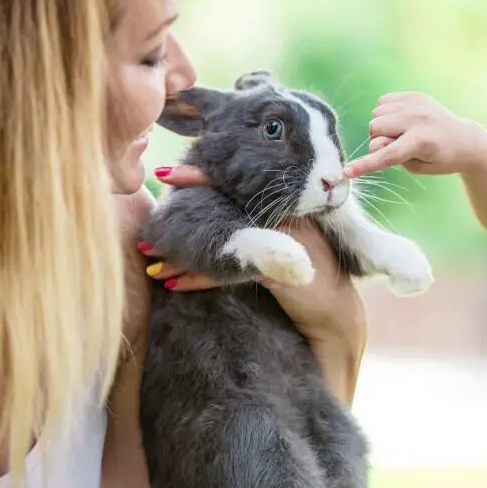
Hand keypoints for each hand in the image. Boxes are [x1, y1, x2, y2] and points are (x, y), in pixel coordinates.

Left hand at [140, 164, 365, 344]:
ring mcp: (287, 240)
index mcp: (291, 202)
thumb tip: (213, 216)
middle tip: (148, 224)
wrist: (337, 315)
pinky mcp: (282, 269)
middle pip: (226, 206)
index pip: (242, 181)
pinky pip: (231, 270)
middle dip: (183, 214)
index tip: (167, 172)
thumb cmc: (310, 278)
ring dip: (184, 253)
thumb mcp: (287, 244)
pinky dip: (201, 278)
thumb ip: (261, 225)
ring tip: (152, 260)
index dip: (203, 174)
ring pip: (224, 239)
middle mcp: (290, 214)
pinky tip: (176, 283)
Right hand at [343, 91, 486, 177]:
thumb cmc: (441, 159)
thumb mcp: (418, 166)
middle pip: (375, 127)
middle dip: (378, 139)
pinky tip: (401, 121)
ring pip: (377, 113)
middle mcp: (418, 119)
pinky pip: (383, 102)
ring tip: (401, 133)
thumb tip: (375, 141)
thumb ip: (394, 156)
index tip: (347, 172)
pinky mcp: (415, 95)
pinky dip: (386, 113)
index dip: (365, 165)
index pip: (386, 155)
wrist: (466, 140)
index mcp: (421, 142)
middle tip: (396, 146)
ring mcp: (417, 104)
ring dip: (382, 126)